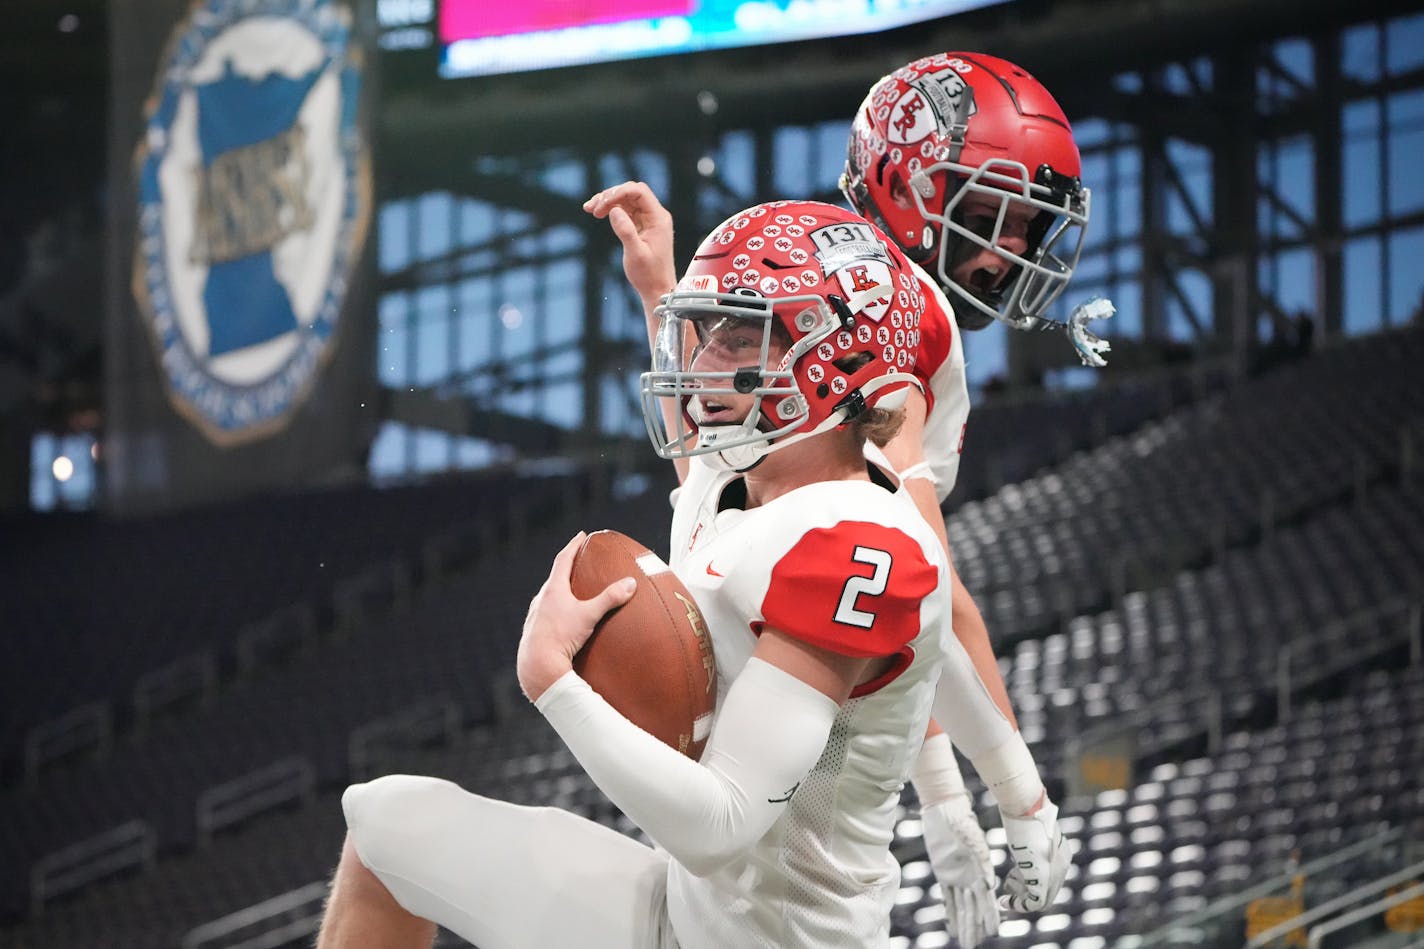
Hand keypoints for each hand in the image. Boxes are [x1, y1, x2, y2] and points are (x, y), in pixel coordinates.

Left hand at [516, 533, 636, 701]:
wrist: (537, 665)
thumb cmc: (562, 638)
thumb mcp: (589, 616)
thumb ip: (610, 599)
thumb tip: (631, 583)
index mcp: (553, 590)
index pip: (563, 559)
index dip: (573, 546)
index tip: (581, 536)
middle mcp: (541, 600)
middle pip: (554, 577)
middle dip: (567, 568)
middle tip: (579, 561)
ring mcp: (535, 616)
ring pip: (548, 597)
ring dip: (560, 591)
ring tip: (572, 591)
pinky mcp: (534, 631)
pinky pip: (546, 614)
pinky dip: (556, 610)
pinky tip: (563, 620)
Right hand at [583, 181, 676, 309]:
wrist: (657, 289)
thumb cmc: (648, 275)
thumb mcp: (635, 254)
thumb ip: (626, 230)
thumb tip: (614, 210)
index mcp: (658, 218)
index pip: (638, 192)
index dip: (618, 193)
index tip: (602, 205)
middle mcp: (655, 215)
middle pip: (631, 192)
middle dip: (610, 195)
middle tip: (592, 208)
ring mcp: (648, 220)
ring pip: (627, 200)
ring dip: (608, 201)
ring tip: (590, 209)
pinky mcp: (642, 226)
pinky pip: (626, 210)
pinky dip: (611, 210)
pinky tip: (597, 213)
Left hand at [921, 795, 999, 947]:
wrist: (945, 810)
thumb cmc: (963, 822)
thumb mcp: (974, 840)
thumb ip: (982, 862)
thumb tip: (989, 885)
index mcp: (980, 871)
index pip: (986, 900)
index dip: (989, 917)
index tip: (993, 932)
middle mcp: (970, 877)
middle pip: (973, 908)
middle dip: (974, 928)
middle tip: (974, 946)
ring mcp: (956, 877)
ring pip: (960, 907)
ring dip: (963, 925)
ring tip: (966, 943)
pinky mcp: (942, 873)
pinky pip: (946, 898)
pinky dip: (949, 913)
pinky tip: (952, 928)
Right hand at [998, 798, 1069, 912]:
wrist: (1026, 805)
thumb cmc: (1023, 811)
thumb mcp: (1029, 830)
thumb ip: (1030, 844)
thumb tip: (1020, 845)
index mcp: (1061, 852)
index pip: (1050, 877)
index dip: (1030, 882)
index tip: (1012, 878)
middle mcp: (1062, 864)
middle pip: (1047, 892)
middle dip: (1026, 895)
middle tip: (1007, 891)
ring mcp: (1055, 872)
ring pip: (1042, 900)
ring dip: (1021, 901)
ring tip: (1006, 897)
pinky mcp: (1043, 877)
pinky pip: (1034, 903)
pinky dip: (1018, 905)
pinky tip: (1004, 901)